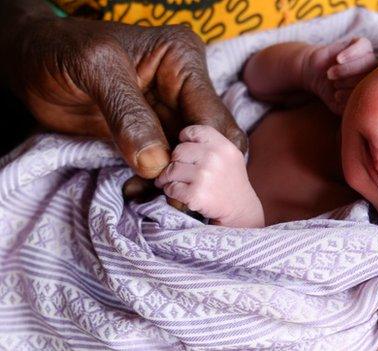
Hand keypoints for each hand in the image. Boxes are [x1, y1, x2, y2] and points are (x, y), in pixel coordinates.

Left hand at [3, 12, 245, 180]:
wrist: (31, 63)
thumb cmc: (61, 51)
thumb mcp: (95, 70)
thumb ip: (128, 114)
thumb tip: (157, 164)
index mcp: (184, 61)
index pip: (212, 119)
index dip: (200, 154)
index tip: (171, 179)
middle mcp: (186, 89)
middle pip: (210, 144)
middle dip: (190, 173)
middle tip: (164, 195)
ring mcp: (170, 114)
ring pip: (191, 160)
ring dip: (172, 183)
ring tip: (142, 193)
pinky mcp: (152, 135)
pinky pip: (167, 166)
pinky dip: (155, 184)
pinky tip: (134, 190)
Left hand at [154, 125, 263, 227]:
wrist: (240, 209)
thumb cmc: (231, 182)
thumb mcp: (230, 156)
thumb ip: (210, 145)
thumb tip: (180, 139)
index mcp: (223, 146)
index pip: (194, 132)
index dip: (185, 139)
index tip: (185, 150)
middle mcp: (214, 158)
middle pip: (179, 151)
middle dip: (176, 162)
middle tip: (179, 171)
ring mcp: (204, 176)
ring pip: (171, 170)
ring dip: (169, 178)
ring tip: (175, 183)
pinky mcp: (195, 194)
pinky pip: (171, 188)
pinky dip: (171, 192)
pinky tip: (180, 194)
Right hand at [302, 37, 377, 114]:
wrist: (315, 74)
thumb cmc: (330, 93)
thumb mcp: (340, 106)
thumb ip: (353, 108)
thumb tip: (364, 111)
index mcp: (374, 88)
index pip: (375, 92)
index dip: (356, 95)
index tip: (337, 98)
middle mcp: (375, 72)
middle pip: (373, 76)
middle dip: (352, 82)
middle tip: (335, 86)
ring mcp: (370, 57)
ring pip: (368, 61)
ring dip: (347, 70)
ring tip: (331, 75)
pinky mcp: (361, 43)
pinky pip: (363, 46)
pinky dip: (350, 54)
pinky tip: (337, 59)